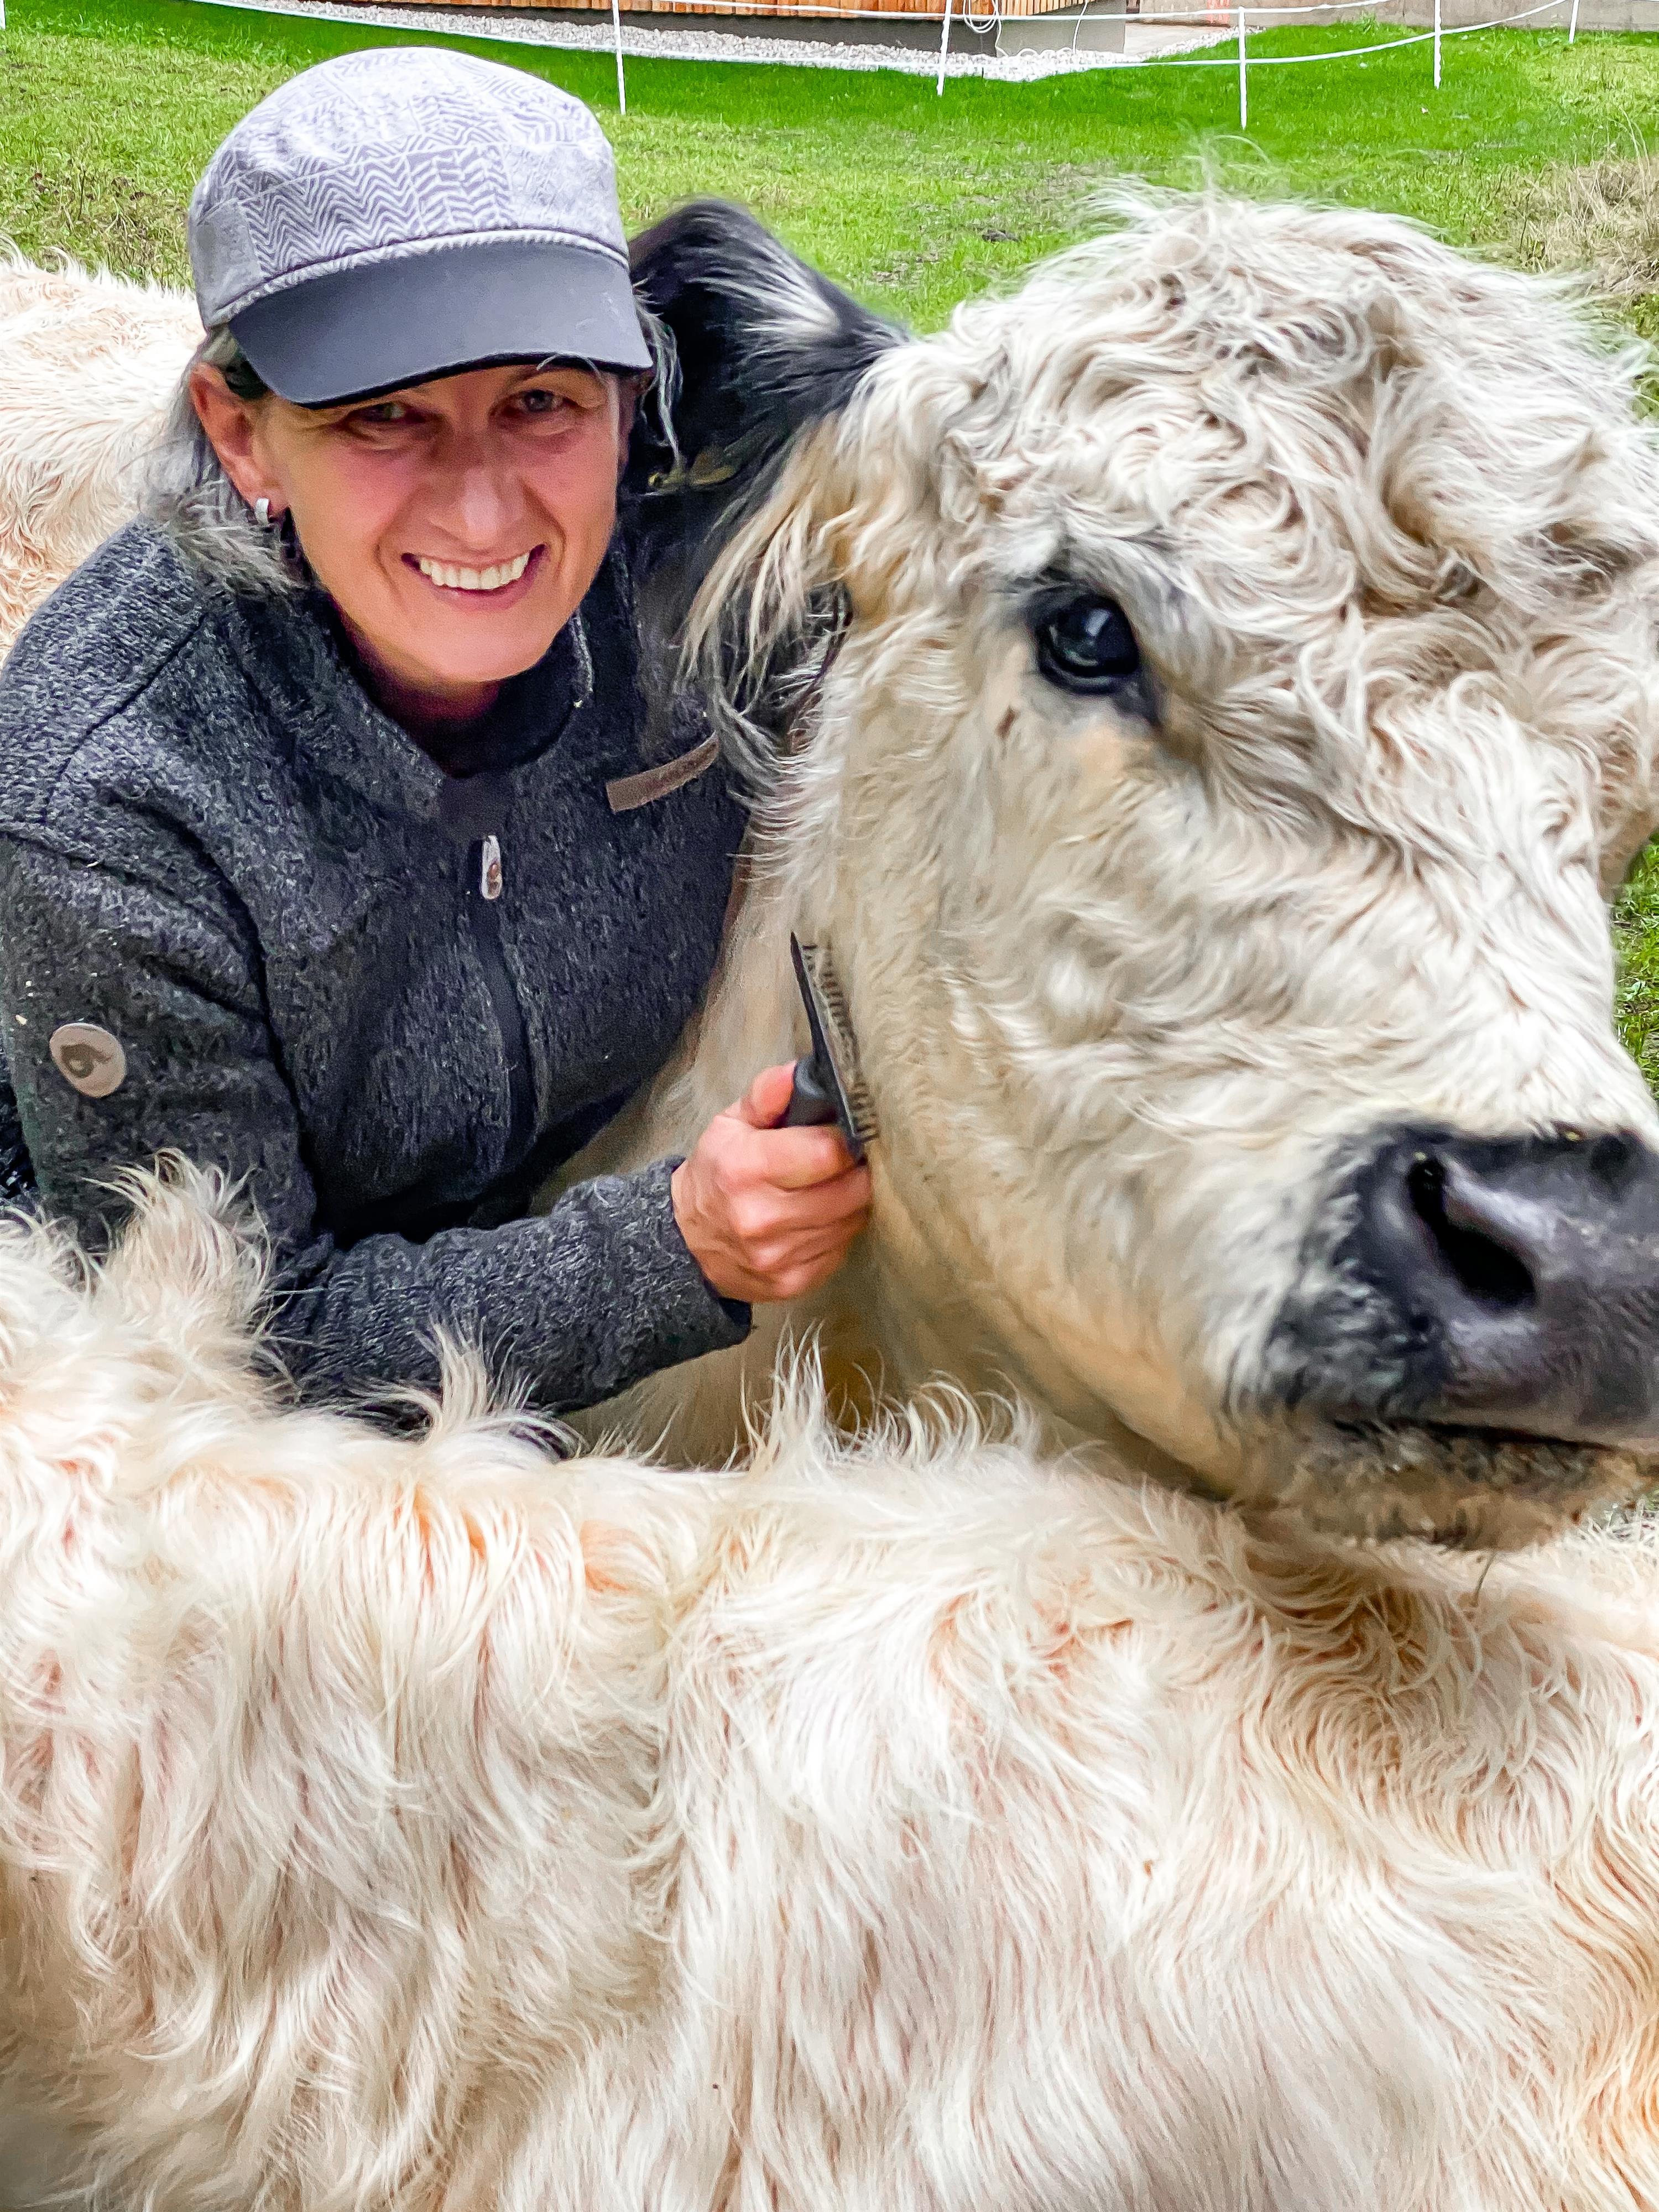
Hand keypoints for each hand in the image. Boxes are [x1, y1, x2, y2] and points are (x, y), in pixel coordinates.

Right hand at [671, 1062, 872, 1303]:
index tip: (843, 1135)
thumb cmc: (716, 1174)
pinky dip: (838, 1231)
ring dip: (850, 1202)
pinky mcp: (792, 1282)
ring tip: (830, 1188)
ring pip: (851, 1221)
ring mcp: (778, 1256)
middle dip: (855, 1171)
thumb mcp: (730, 1125)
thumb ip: (768, 1095)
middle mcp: (762, 1217)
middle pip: (851, 1190)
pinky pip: (841, 1250)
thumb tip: (801, 1072)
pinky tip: (820, 1218)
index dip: (846, 1140)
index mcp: (747, 1169)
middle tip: (844, 1162)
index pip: (828, 1152)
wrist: (684, 1242)